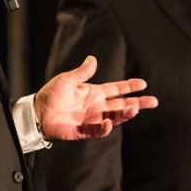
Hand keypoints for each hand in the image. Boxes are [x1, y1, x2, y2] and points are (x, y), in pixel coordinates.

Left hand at [34, 56, 158, 140]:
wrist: (37, 112)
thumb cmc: (51, 95)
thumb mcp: (67, 80)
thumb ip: (82, 72)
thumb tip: (93, 59)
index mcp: (94, 93)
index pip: (116, 89)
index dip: (129, 87)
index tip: (143, 84)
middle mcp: (96, 106)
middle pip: (121, 104)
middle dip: (137, 103)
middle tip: (153, 101)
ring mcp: (91, 119)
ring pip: (114, 117)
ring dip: (125, 114)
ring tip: (135, 109)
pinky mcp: (83, 131)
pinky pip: (97, 131)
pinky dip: (104, 128)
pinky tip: (109, 122)